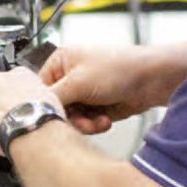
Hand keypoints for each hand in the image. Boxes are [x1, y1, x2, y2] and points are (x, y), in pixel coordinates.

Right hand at [38, 45, 157, 133]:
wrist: (152, 80)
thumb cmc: (119, 68)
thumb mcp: (78, 82)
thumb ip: (53, 96)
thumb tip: (34, 107)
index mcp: (61, 62)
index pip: (41, 88)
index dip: (46, 104)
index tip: (52, 117)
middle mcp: (71, 77)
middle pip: (57, 107)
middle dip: (71, 117)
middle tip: (81, 120)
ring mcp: (85, 92)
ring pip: (72, 118)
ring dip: (85, 123)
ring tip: (97, 120)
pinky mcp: (97, 106)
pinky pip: (86, 122)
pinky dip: (95, 125)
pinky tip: (105, 120)